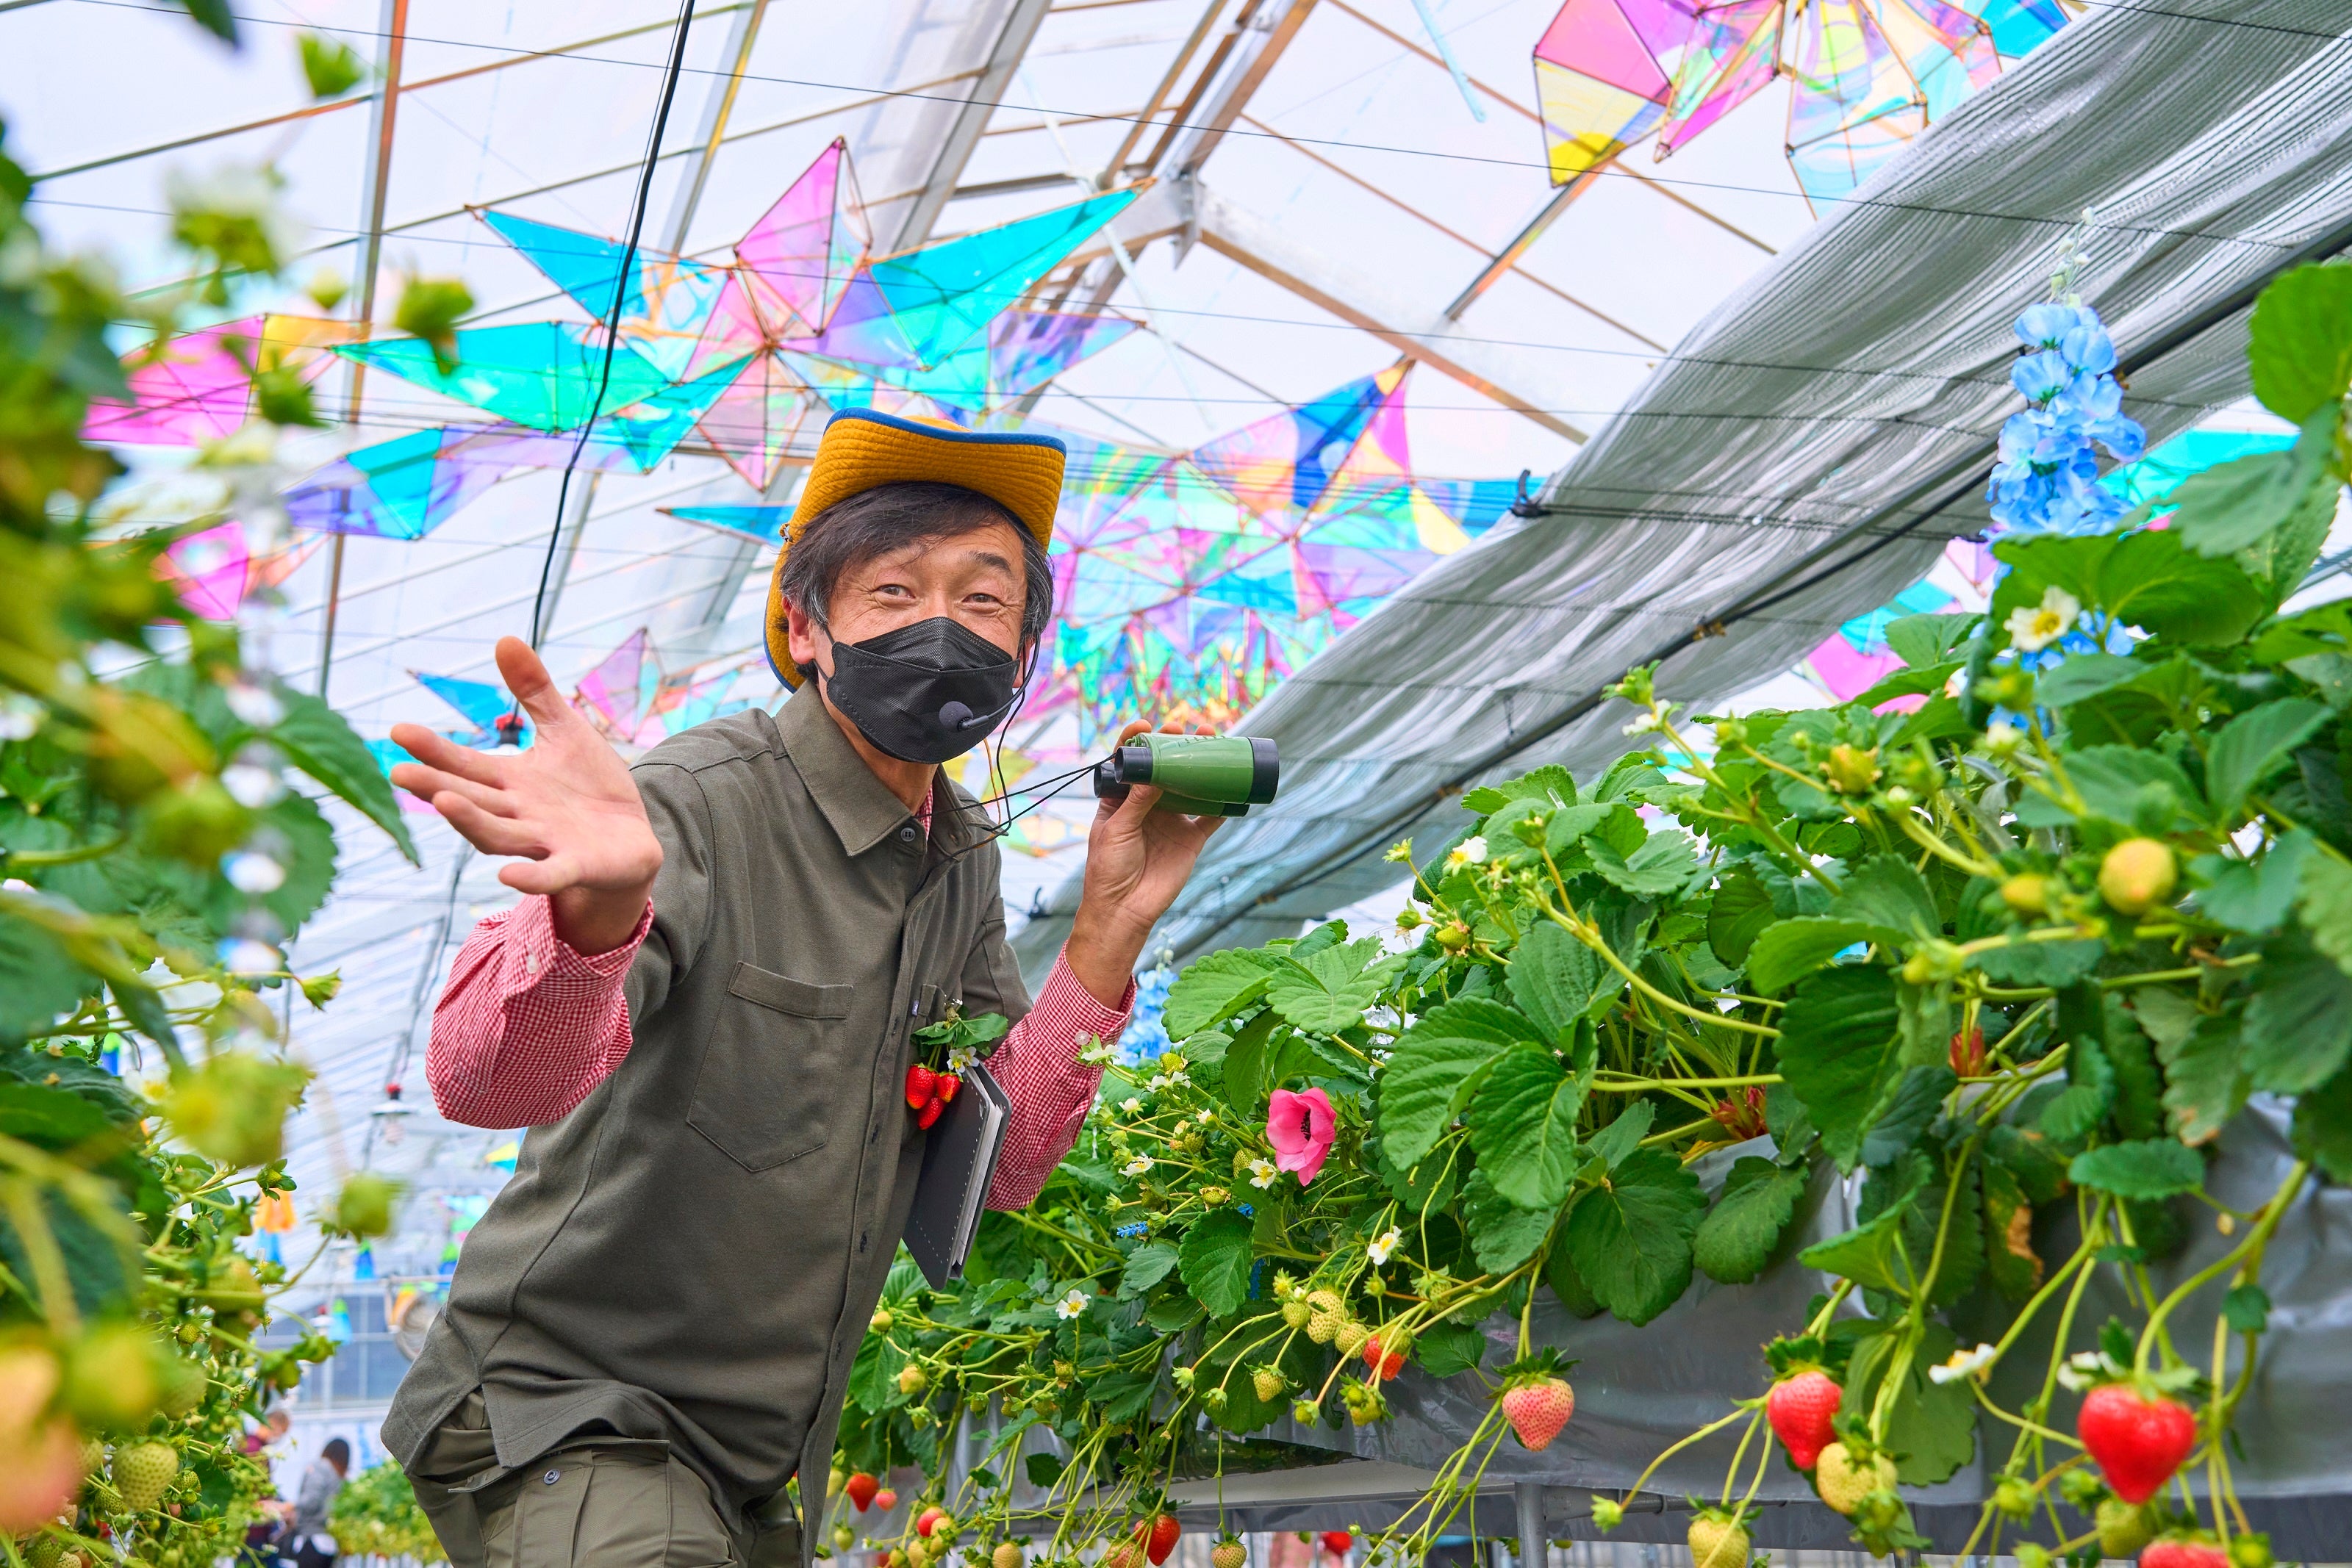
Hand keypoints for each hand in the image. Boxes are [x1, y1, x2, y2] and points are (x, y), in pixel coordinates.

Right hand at [387, 636, 661, 953]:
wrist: (631, 838)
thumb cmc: (590, 786)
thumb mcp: (565, 731)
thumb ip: (535, 692)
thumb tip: (504, 638)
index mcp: (510, 782)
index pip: (464, 764)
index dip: (433, 750)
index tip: (398, 730)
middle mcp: (517, 814)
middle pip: (471, 800)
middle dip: (436, 786)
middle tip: (400, 771)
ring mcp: (543, 842)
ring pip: (499, 835)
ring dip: (471, 821)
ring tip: (444, 800)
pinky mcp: (576, 866)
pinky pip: (550, 874)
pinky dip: (531, 877)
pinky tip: (508, 876)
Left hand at [1063, 717, 1224, 1006]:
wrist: (1124, 910)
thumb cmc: (1108, 869)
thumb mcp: (1117, 829)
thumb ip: (1137, 801)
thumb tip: (1155, 769)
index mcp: (1122, 799)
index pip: (1131, 763)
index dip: (1138, 741)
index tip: (1147, 725)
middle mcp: (1148, 805)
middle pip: (1165, 768)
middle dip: (1176, 746)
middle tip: (1185, 728)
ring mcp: (1172, 820)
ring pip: (1191, 785)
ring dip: (1201, 764)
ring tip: (1212, 741)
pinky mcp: (1191, 839)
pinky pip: (1211, 816)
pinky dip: (1224, 802)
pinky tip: (1233, 783)